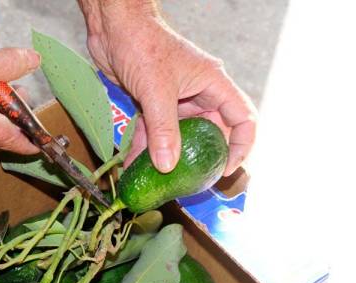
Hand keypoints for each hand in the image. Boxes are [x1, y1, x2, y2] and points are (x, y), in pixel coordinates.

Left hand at [82, 5, 255, 174]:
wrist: (113, 26)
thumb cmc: (142, 44)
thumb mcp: (156, 91)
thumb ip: (163, 130)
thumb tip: (168, 165)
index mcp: (213, 84)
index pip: (242, 119)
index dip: (240, 147)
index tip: (225, 169)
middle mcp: (198, 93)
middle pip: (210, 133)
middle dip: (201, 158)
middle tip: (191, 182)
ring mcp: (175, 100)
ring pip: (179, 136)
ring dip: (170, 157)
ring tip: (162, 180)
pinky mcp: (153, 103)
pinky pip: (155, 132)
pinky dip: (147, 148)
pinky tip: (136, 165)